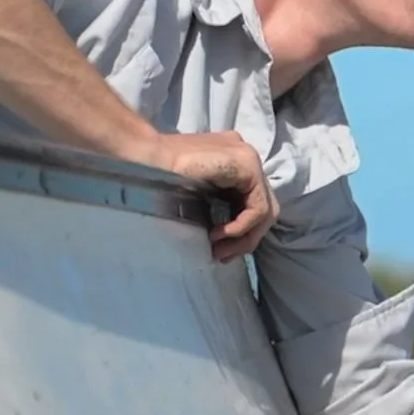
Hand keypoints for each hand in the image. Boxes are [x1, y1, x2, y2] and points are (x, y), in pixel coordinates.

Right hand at [145, 131, 276, 261]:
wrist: (147, 159)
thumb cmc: (160, 177)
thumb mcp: (197, 195)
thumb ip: (217, 207)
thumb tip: (227, 240)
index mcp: (236, 162)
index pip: (253, 203)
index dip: (242, 233)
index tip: (221, 252)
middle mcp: (247, 157)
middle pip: (264, 207)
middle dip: (246, 239)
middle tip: (222, 256)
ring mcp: (249, 158)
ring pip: (266, 209)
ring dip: (244, 238)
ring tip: (219, 251)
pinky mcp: (247, 165)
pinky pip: (257, 206)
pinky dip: (241, 227)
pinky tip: (219, 234)